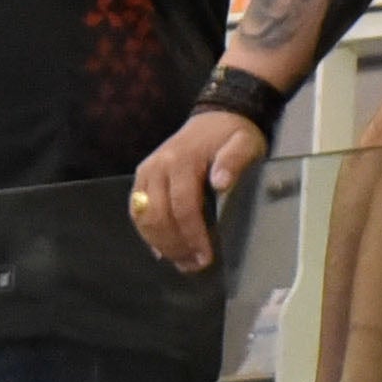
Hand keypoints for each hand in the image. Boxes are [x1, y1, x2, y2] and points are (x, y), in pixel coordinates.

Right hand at [128, 105, 262, 274]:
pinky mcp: (143, 177)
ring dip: (160, 243)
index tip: (206, 257)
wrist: (217, 116)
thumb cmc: (232, 135)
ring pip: (142, 216)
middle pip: (158, 216)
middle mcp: (158, 166)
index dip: (193, 235)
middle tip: (194, 265)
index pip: (183, 207)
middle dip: (175, 245)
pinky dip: (148, 233)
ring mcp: (147, 172)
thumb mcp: (244, 143)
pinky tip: (163, 249)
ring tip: (181, 261)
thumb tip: (222, 183)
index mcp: (181, 160)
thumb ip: (234, 161)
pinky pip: (137, 210)